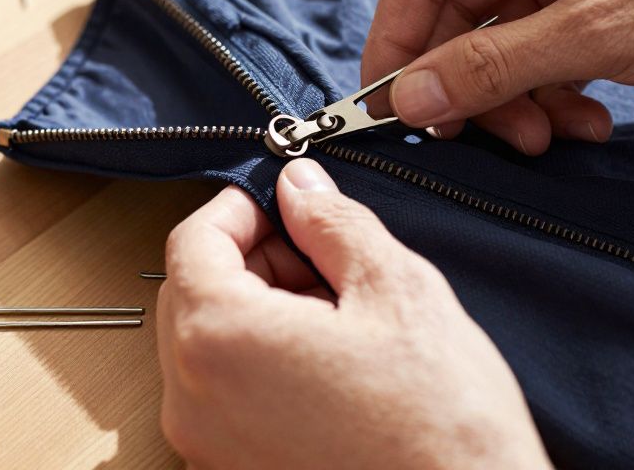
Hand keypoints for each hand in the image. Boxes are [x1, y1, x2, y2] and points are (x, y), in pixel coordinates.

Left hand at [156, 159, 550, 469]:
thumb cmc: (442, 427)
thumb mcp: (397, 292)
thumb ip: (334, 225)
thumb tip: (301, 189)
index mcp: (220, 341)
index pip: (191, 242)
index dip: (238, 209)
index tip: (282, 204)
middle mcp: (193, 401)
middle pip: (191, 293)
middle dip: (251, 260)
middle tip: (319, 257)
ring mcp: (207, 447)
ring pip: (207, 343)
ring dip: (259, 311)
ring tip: (338, 316)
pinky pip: (223, 395)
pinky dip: (260, 363)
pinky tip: (328, 364)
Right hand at [363, 0, 633, 153]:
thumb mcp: (594, 34)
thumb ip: (491, 66)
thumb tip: (407, 98)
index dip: (397, 43)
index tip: (387, 109)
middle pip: (458, 12)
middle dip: (469, 83)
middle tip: (475, 138)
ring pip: (498, 41)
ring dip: (514, 98)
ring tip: (549, 138)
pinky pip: (539, 52)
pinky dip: (550, 93)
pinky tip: (586, 121)